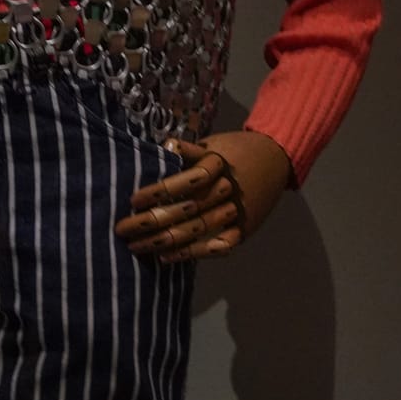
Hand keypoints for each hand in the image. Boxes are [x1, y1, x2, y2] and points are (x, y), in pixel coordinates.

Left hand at [113, 130, 292, 262]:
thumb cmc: (235, 149)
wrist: (277, 158)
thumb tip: (158, 149)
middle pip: (187, 209)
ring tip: (137, 247)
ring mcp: (238, 211)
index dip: (159, 191)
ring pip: (198, 230)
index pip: (185, 180)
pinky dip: (192, 254)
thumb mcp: (212, 142)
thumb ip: (187, 150)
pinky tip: (167, 257)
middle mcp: (228, 189)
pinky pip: (218, 247)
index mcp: (219, 164)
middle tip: (123, 230)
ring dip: (165, 241)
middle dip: (152, 221)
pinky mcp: (244, 229)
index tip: (133, 200)